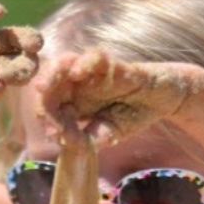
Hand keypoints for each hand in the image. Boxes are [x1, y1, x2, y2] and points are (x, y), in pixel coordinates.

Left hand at [35, 50, 194, 140]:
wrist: (161, 100)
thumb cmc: (131, 115)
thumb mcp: (110, 134)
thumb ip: (91, 139)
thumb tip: (68, 144)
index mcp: (73, 102)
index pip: (50, 107)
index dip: (47, 120)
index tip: (54, 135)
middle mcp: (78, 85)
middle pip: (50, 83)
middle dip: (42, 98)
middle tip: (42, 114)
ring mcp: (93, 73)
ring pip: (64, 64)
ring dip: (52, 75)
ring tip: (42, 88)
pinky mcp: (113, 65)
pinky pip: (96, 58)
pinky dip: (85, 63)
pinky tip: (76, 74)